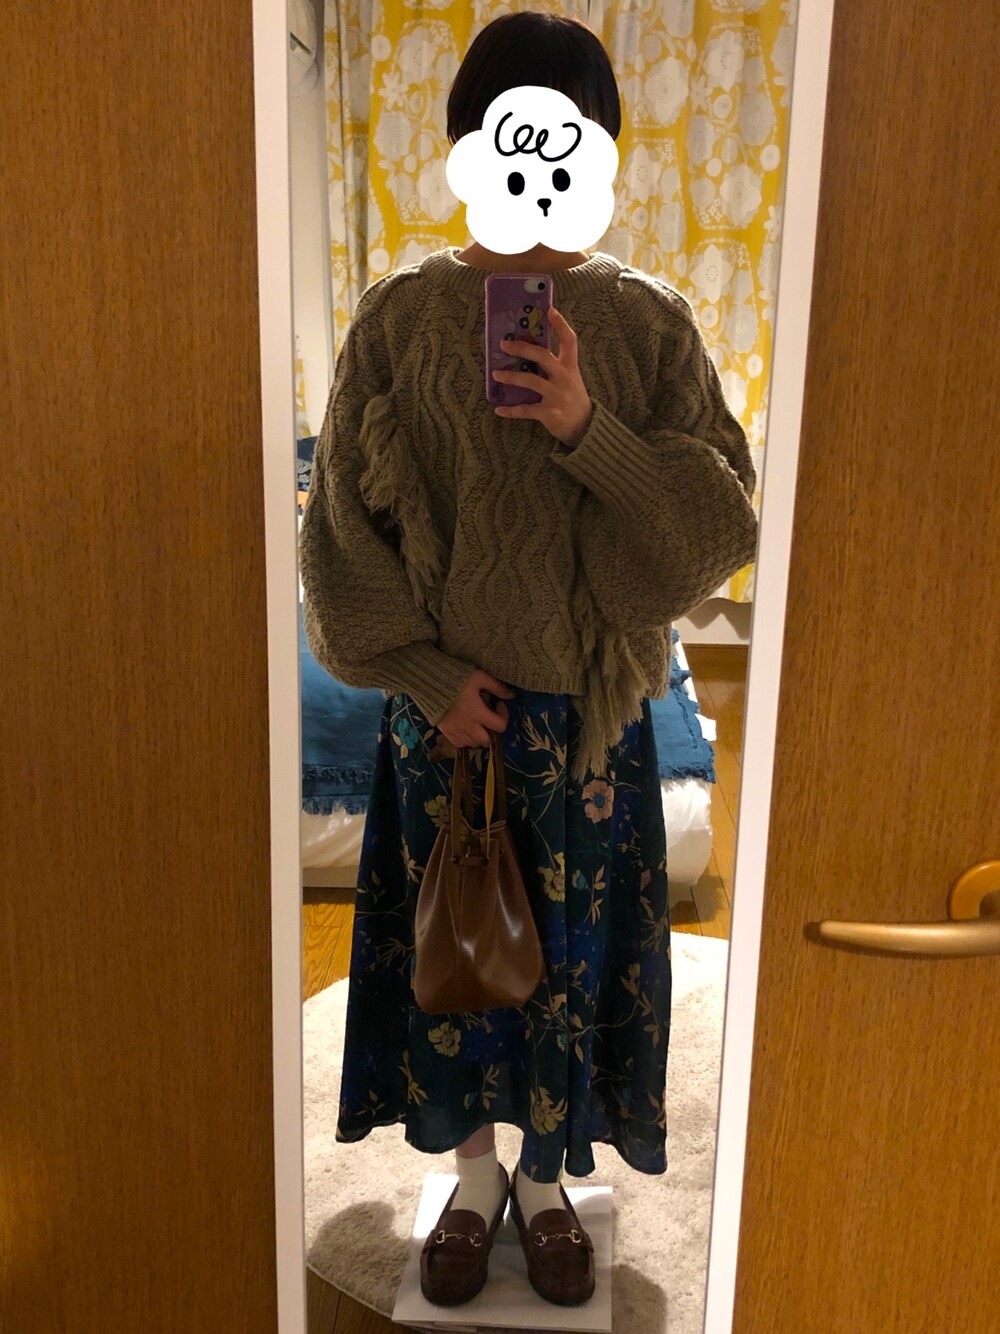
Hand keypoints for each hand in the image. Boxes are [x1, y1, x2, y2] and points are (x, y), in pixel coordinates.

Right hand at [436, 668, 515, 748]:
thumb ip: (497, 687)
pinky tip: (466, 729)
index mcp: (478, 713)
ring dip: (479, 736)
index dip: (504, 716)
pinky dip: (465, 740)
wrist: (430, 682)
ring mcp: (456, 730)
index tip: (499, 704)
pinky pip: (459, 744)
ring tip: (478, 724)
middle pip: (486, 741)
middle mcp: (468, 725)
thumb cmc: (457, 678)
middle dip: (492, 732)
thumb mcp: (480, 678)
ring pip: (473, 744)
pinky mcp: (445, 731)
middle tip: (489, 719)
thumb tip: (511, 695)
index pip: (499, 726)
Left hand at [491, 306, 594, 447]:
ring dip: (510, 376)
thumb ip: (556, 365)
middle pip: (542, 356)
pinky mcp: (549, 413)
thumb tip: (529, 351)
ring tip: (495, 374)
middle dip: (522, 348)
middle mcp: (564, 378)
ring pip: (530, 380)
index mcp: (570, 367)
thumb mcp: (571, 378)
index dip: (560, 324)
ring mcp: (557, 395)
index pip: (569, 340)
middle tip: (504, 345)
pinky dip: (511, 411)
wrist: (584, 427)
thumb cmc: (573, 398)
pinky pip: (526, 410)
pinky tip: (499, 409)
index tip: (549, 310)